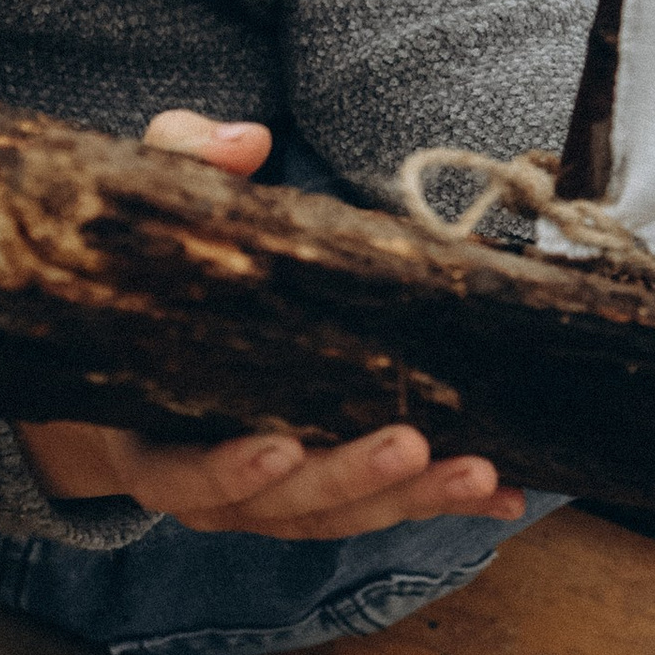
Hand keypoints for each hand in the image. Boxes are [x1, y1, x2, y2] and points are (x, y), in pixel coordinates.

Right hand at [15, 108, 523, 540]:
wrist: (159, 341)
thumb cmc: (164, 276)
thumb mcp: (162, 213)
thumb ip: (186, 163)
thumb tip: (245, 142)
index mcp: (149, 433)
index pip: (179, 474)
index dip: (224, 471)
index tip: (277, 448)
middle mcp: (212, 484)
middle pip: (280, 504)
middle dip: (349, 477)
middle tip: (411, 445)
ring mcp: (277, 496)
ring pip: (342, 513)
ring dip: (413, 498)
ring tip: (478, 471)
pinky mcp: (334, 492)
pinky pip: (390, 506)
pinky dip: (445, 503)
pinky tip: (506, 494)